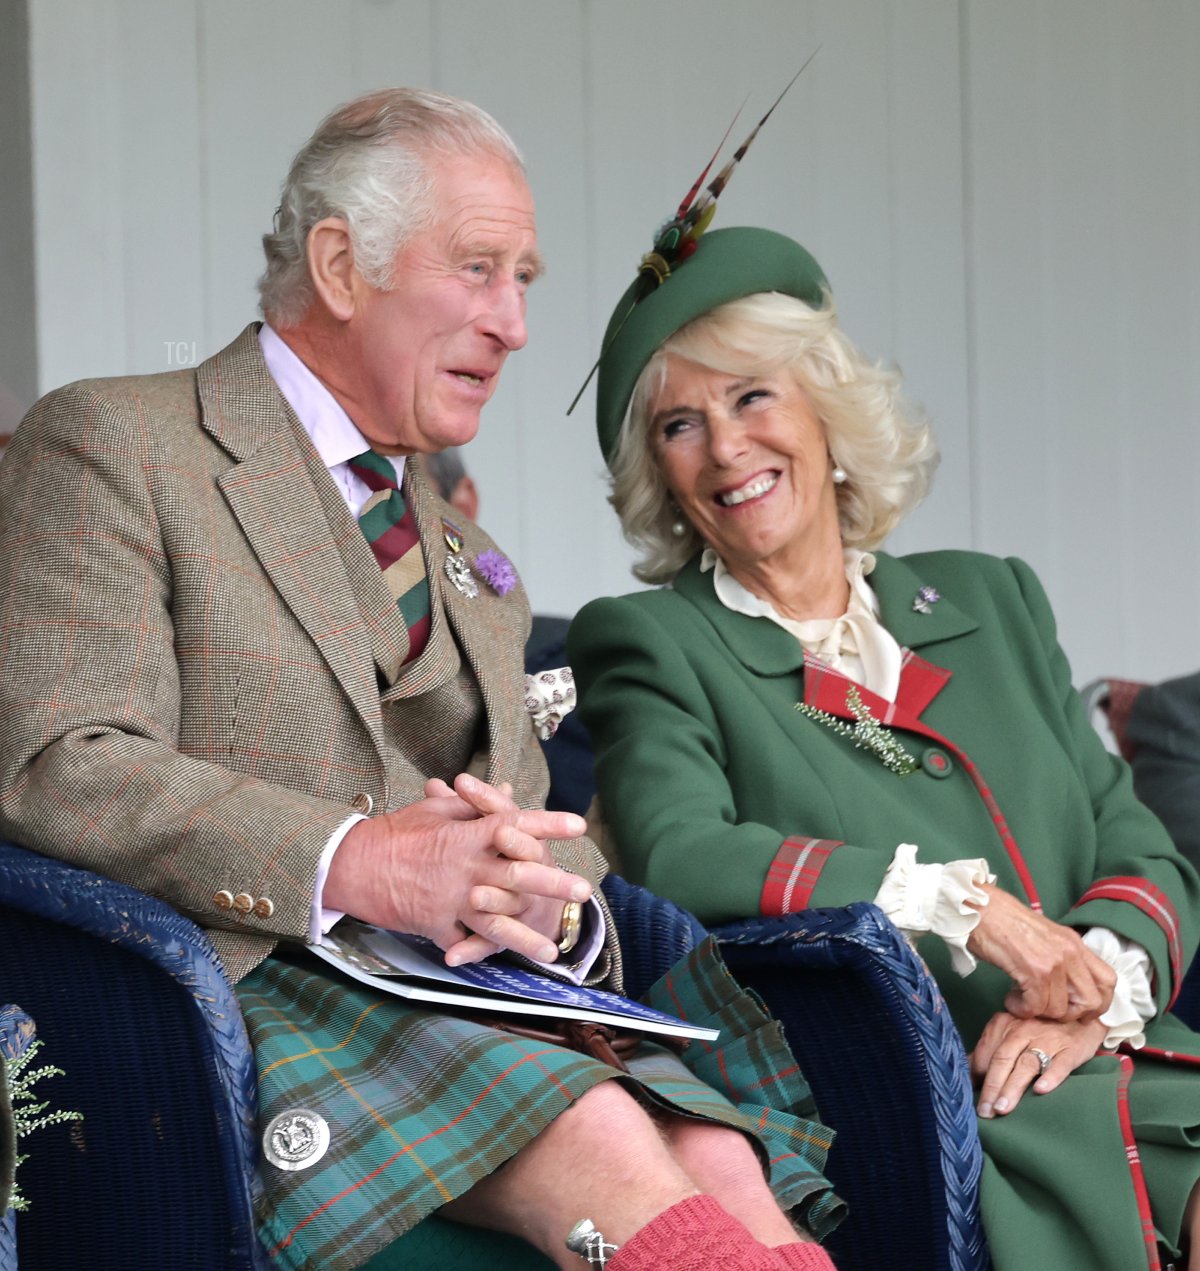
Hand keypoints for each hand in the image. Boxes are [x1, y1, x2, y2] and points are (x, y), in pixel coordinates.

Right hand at [324, 773, 590, 965]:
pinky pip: (463, 941)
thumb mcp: (436, 811)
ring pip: (497, 919)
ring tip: (552, 951)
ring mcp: (453, 898)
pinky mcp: (437, 923)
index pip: (517, 823)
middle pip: (517, 873)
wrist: (354, 863)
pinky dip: (481, 955)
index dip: (548, 824)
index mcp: (468, 834)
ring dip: (526, 936)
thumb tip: (507, 792)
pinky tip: (503, 968)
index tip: (578, 825)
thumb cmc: (396, 832)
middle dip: (552, 883)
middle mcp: (467, 866)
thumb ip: (475, 805)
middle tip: (582, 890)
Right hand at [966, 885, 1115, 1020]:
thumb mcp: (1044, 937)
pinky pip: (1037, 1007)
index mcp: (1075, 943)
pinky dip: (1022, 1010)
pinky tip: (1011, 998)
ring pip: (1061, 1009)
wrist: (979, 907)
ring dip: (1038, 1012)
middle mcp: (1070, 952)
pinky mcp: (1033, 970)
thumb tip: (1068, 988)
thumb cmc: (1003, 922)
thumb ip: (1061, 958)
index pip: (1109, 981)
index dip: (1097, 1003)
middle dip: (1069, 1014)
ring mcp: (1054, 961)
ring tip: (1021, 999)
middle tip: (1047, 1007)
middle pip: (1092, 1002)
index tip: (1074, 1007)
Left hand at [970, 1010, 1107, 1117]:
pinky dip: (1050, 1077)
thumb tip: (966, 1072)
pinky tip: (1040, 1090)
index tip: (970, 1097)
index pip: (985, 1052)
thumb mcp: (1011, 1030)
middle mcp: (1022, 1030)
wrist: (1076, 1008)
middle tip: (985, 1111)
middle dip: (991, 1087)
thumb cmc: (1038, 1026)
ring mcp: (1047, 1039)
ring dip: (1012, 1087)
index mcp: (1003, 1024)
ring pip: (1026, 1064)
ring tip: (1002, 1108)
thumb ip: (989, 1049)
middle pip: (1002, 1059)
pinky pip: (1060, 1064)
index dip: (976, 1075)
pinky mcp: (1070, 1049)